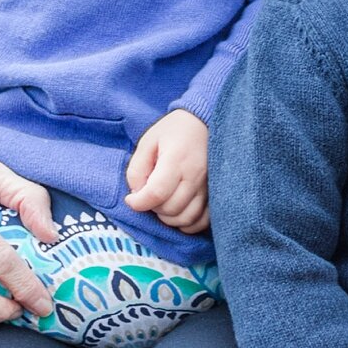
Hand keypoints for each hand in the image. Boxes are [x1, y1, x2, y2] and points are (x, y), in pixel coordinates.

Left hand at [126, 110, 209, 233]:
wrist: (204, 122)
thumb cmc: (173, 131)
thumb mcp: (147, 142)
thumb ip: (137, 169)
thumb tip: (137, 194)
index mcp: (176, 159)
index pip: (157, 193)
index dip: (138, 203)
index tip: (131, 199)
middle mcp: (196, 175)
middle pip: (171, 209)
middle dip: (153, 208)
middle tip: (149, 195)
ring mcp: (209, 186)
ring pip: (186, 219)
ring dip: (169, 218)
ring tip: (162, 203)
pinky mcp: (216, 193)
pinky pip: (203, 221)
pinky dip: (188, 224)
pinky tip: (178, 213)